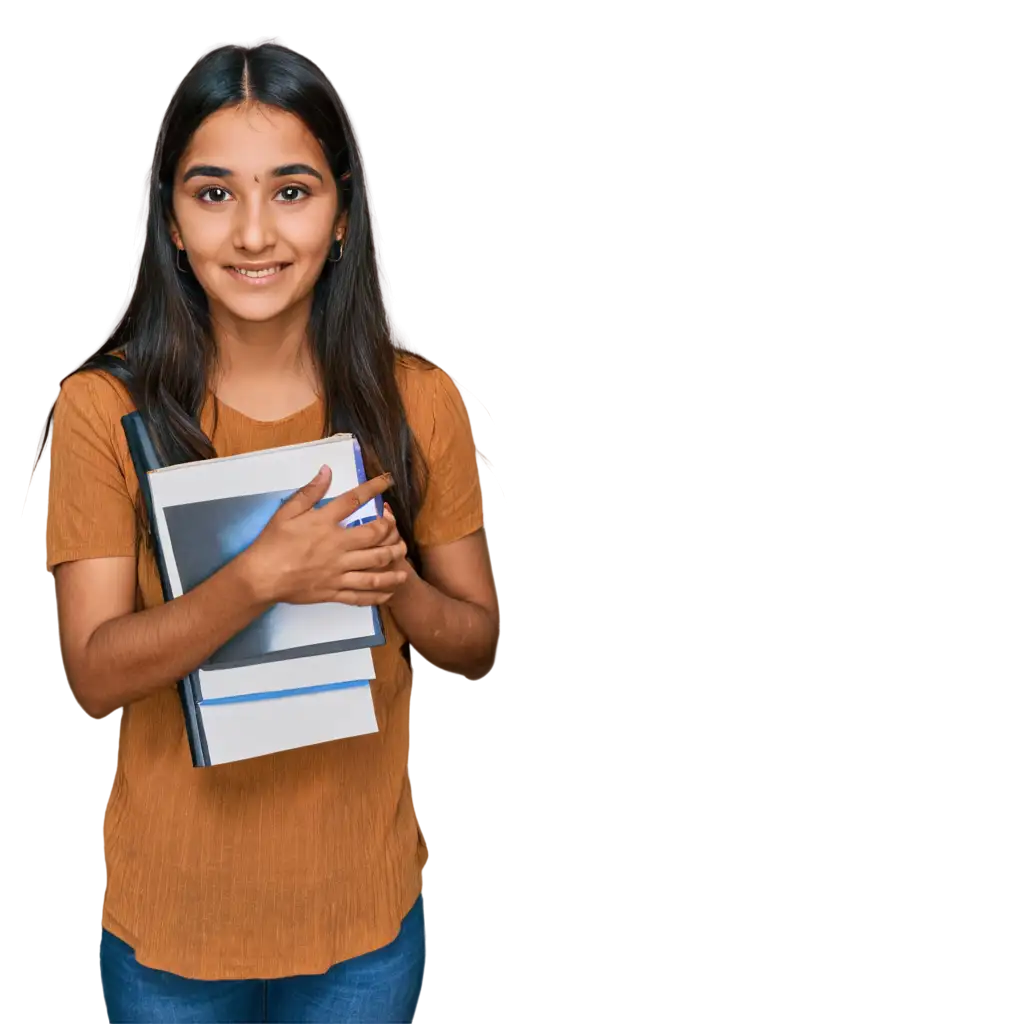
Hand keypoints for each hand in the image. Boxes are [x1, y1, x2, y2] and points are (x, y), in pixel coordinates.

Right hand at [237, 467, 408, 606]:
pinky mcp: (334, 592)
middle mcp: (337, 547)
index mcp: (325, 524)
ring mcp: (338, 572)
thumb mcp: (287, 512)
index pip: (355, 500)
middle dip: (392, 532)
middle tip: (398, 531)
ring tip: (403, 560)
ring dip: (394, 564)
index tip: (387, 481)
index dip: (374, 488)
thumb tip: (327, 471)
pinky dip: (379, 594)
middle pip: (375, 537)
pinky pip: (362, 595)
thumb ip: (310, 492)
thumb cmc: (272, 543)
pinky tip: (390, 591)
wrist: (261, 577)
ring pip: (376, 569)